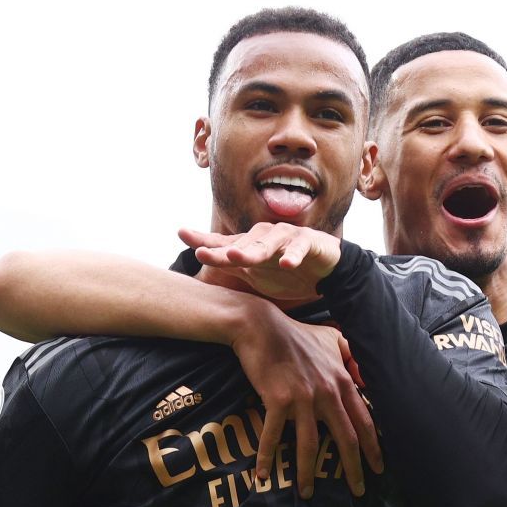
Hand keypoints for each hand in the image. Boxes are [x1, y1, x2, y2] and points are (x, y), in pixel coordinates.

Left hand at [181, 223, 341, 299]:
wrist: (326, 270)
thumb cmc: (285, 269)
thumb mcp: (254, 273)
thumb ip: (230, 266)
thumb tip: (199, 270)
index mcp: (250, 244)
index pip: (223, 242)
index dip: (203, 239)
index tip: (181, 233)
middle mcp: (264, 237)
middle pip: (242, 244)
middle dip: (223, 250)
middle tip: (203, 253)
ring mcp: (286, 237)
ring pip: (267, 243)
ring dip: (253, 250)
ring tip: (237, 256)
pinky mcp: (308, 242)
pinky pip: (299, 249)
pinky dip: (294, 256)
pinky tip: (287, 264)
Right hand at [229, 306, 379, 498]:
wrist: (261, 326)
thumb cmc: (296, 334)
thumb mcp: (332, 339)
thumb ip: (351, 356)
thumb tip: (363, 373)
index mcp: (342, 381)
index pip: (365, 420)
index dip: (374, 447)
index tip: (379, 468)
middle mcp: (327, 393)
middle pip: (346, 438)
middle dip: (353, 468)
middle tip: (358, 491)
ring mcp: (303, 398)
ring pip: (310, 445)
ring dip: (308, 473)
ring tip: (307, 493)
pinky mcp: (277, 401)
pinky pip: (273, 436)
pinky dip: (266, 457)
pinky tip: (262, 476)